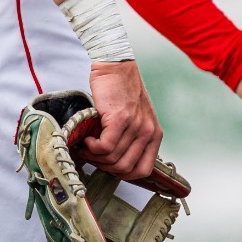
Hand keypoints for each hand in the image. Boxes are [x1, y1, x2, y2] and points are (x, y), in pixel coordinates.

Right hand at [86, 59, 161, 179]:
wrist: (116, 67)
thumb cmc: (121, 92)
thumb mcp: (136, 119)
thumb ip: (131, 140)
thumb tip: (112, 164)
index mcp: (154, 135)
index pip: (143, 170)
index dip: (122, 174)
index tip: (108, 166)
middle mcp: (148, 132)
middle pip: (124, 168)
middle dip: (104, 167)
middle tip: (92, 155)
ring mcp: (135, 125)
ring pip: (112, 159)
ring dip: (94, 156)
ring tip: (87, 145)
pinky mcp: (120, 118)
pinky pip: (104, 147)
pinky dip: (91, 147)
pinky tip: (88, 138)